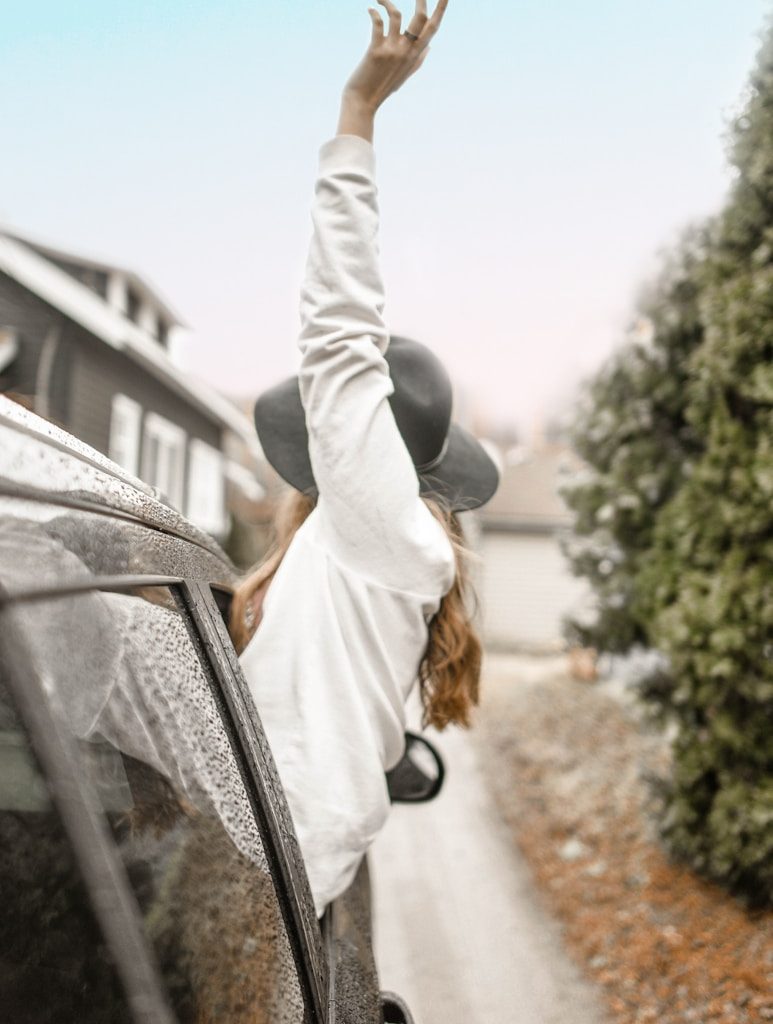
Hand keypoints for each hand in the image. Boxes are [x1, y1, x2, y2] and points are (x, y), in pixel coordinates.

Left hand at [338, 0, 448, 140]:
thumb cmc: (382, 87)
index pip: (433, 28)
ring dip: (387, 1)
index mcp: (415, 55)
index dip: (441, 9)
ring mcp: (392, 50)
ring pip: (397, 14)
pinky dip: (374, 12)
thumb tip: (430, 46)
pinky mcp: (376, 51)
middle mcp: (406, 51)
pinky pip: (378, 23)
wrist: (363, 102)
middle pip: (420, 18)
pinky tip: (370, 9)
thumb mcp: (404, 75)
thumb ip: (418, 60)